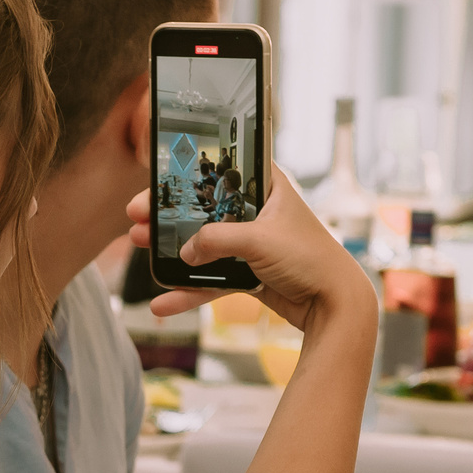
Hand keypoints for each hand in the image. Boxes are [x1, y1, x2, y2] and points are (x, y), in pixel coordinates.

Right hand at [124, 170, 375, 335]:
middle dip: (168, 213)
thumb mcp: (259, 241)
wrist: (335, 304)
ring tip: (138, 245)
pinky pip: (212, 279)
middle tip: (136, 214)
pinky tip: (164, 302)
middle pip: (204, 207)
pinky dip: (190, 291)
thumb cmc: (309, 259)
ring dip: (172, 249)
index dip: (188, 171)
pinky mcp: (249, 273)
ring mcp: (252, 244)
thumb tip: (186, 251)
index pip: (222, 168)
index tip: (157, 177)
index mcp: (266, 187)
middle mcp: (257, 211)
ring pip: (203, 244)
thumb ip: (217, 241)